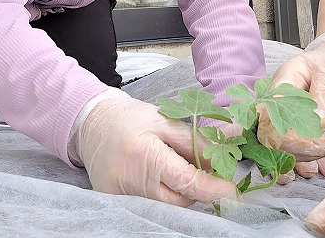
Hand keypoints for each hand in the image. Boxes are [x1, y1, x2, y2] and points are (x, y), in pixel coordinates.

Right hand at [75, 91, 237, 205]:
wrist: (92, 124)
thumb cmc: (130, 118)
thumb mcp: (166, 120)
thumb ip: (197, 139)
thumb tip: (230, 145)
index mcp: (146, 154)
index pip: (187, 181)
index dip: (213, 187)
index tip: (231, 190)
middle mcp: (131, 180)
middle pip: (179, 199)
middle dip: (195, 188)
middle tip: (200, 169)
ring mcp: (120, 195)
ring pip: (165, 205)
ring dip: (178, 191)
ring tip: (173, 168)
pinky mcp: (114, 202)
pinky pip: (148, 205)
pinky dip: (160, 194)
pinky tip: (157, 177)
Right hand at [258, 28, 324, 178]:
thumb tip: (318, 122)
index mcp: (281, 83)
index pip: (269, 115)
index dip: (287, 136)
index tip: (319, 143)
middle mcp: (277, 102)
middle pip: (271, 136)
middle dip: (294, 154)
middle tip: (324, 156)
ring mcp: (285, 116)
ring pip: (282, 147)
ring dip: (303, 162)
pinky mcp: (296, 128)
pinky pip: (297, 149)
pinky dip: (313, 160)